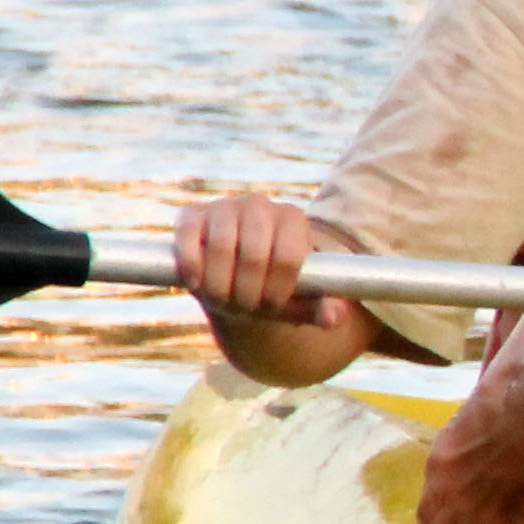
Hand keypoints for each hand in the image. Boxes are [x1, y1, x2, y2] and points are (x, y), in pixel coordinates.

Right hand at [173, 193, 342, 326]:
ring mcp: (224, 206)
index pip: (288, 257)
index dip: (277, 290)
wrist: (233, 275)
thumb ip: (321, 308)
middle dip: (248, 292)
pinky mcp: (191, 215)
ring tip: (223, 301)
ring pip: (221, 247)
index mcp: (293, 219)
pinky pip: (188, 238)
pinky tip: (196, 285)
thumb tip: (334, 318)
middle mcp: (260, 205)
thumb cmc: (271, 286)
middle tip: (246, 308)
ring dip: (220, 285)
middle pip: (254, 255)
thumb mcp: (299, 299)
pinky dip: (192, 266)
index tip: (271, 307)